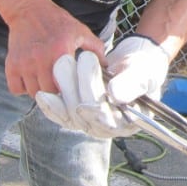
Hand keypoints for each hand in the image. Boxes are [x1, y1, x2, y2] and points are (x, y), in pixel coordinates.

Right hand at [5, 0, 104, 96]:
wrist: (29, 10)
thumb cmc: (57, 21)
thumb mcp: (80, 31)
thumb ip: (95, 48)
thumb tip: (106, 66)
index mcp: (61, 51)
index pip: (66, 84)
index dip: (70, 90)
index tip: (73, 89)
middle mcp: (41, 58)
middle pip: (48, 92)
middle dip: (56, 94)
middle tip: (60, 88)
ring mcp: (24, 63)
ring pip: (32, 93)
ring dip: (40, 92)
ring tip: (46, 83)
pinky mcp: (11, 64)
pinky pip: (16, 89)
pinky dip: (23, 89)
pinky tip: (32, 81)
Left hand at [35, 36, 171, 137]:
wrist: (136, 59)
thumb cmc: (144, 65)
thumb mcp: (142, 71)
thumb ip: (131, 83)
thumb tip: (114, 96)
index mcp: (130, 122)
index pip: (108, 122)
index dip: (94, 107)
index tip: (85, 90)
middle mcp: (110, 126)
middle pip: (85, 116)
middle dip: (77, 86)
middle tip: (74, 59)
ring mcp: (92, 121)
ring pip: (71, 113)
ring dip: (64, 87)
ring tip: (63, 61)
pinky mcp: (79, 113)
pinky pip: (62, 114)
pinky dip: (52, 105)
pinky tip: (42, 95)